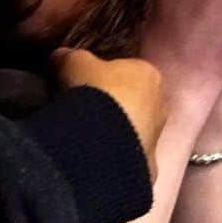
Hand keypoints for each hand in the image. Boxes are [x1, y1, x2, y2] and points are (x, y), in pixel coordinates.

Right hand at [52, 48, 166, 179]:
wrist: (101, 143)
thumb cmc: (95, 92)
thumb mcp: (75, 63)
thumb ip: (70, 57)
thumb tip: (61, 56)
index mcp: (149, 74)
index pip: (129, 71)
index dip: (107, 78)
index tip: (87, 86)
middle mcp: (160, 103)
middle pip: (135, 100)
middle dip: (115, 105)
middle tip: (87, 111)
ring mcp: (157, 136)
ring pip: (135, 129)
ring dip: (117, 132)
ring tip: (88, 137)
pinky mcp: (148, 166)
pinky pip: (129, 156)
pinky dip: (116, 156)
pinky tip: (97, 158)